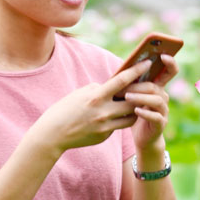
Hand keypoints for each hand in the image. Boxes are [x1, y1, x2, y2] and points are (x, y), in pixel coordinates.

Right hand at [33, 60, 151, 155]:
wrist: (52, 134)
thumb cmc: (65, 109)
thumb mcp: (81, 94)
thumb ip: (99, 90)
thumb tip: (115, 88)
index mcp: (96, 97)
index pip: (122, 81)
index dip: (136, 71)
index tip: (148, 63)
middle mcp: (103, 112)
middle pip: (133, 101)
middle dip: (142, 94)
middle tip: (147, 88)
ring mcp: (105, 126)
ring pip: (131, 117)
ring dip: (135, 110)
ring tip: (134, 103)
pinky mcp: (105, 136)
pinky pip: (118, 126)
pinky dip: (119, 120)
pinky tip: (114, 117)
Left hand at [123, 53, 178, 150]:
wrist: (143, 137)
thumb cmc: (134, 113)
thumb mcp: (133, 96)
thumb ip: (131, 84)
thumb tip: (121, 69)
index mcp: (158, 87)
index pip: (169, 72)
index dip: (170, 62)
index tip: (163, 55)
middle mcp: (163, 97)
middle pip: (155, 86)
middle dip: (139, 86)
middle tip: (124, 88)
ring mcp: (164, 111)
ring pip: (156, 100)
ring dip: (140, 97)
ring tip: (127, 98)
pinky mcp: (161, 123)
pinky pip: (156, 116)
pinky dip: (146, 113)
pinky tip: (136, 111)